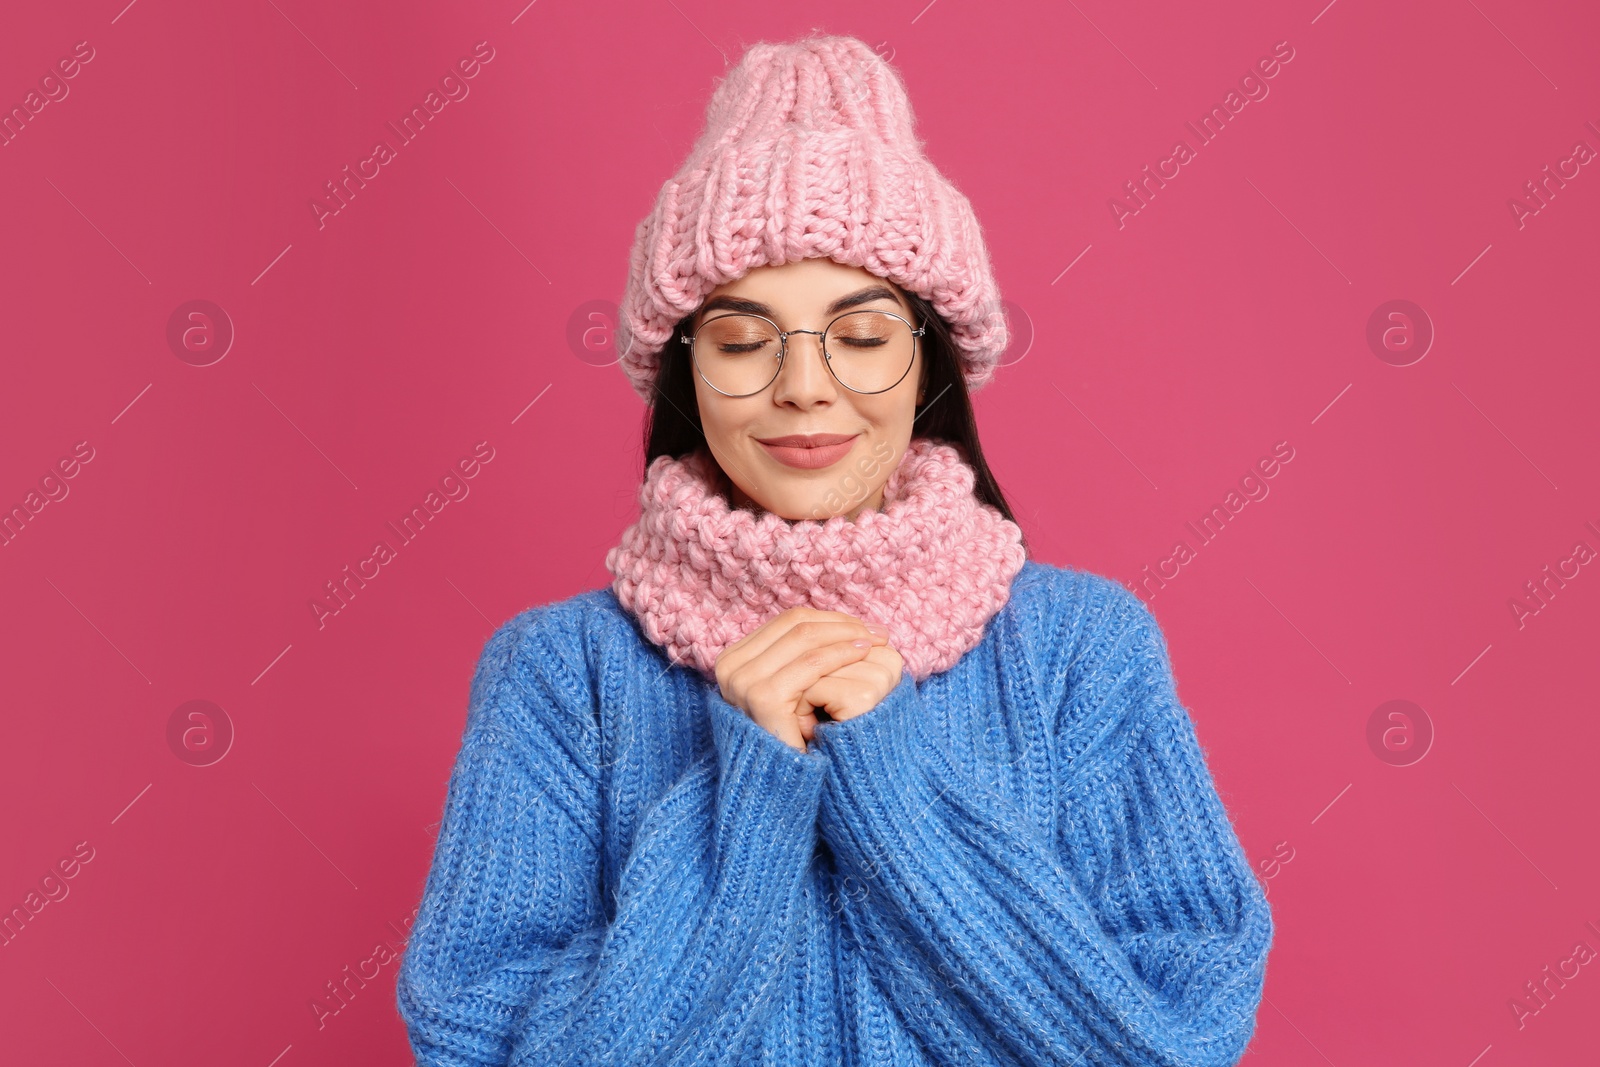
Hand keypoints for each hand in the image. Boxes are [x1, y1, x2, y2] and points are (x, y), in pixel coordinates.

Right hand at [714, 608, 890, 750]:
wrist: (784, 788)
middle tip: (879, 631)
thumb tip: (841, 624)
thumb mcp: (793, 691)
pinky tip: (865, 654)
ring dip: (846, 634)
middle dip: (842, 624)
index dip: (831, 620)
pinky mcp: (762, 698)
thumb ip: (802, 657)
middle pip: (795, 625)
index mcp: (733, 659)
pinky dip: (841, 654)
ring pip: (804, 638)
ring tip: (877, 641)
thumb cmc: (796, 740)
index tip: (865, 627)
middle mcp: (729, 667)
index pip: (788, 622)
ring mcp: (742, 681)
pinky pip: (811, 664)